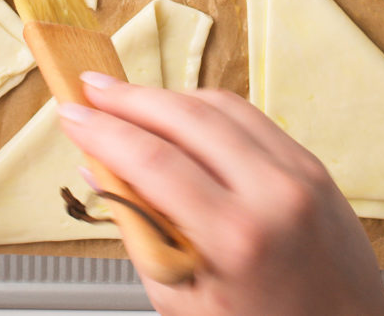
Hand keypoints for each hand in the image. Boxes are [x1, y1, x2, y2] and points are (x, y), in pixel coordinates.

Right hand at [59, 78, 383, 315]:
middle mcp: (273, 194)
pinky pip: (250, 116)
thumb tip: (103, 172)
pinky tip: (179, 112)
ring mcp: (298, 172)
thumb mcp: (184, 302)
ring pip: (219, 105)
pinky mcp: (311, 163)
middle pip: (186, 118)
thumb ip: (141, 232)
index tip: (72, 116)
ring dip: (166, 96)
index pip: (154, 162)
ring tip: (127, 99)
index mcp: (238, 239)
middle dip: (130, 98)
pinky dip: (207, 107)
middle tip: (92, 89)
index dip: (105, 132)